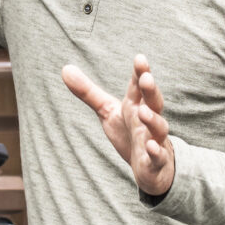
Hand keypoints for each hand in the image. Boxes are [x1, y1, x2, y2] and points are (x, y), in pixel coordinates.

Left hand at [62, 54, 176, 196]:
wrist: (151, 166)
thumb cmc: (129, 132)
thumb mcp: (107, 111)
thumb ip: (88, 92)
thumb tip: (65, 68)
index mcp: (136, 105)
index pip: (138, 86)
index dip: (140, 72)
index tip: (139, 58)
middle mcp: (149, 120)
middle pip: (154, 102)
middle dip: (151, 90)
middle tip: (146, 78)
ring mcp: (155, 140)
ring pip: (159, 128)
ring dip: (153, 120)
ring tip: (143, 112)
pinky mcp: (156, 161)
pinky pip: (159, 156)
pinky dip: (156, 152)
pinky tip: (151, 146)